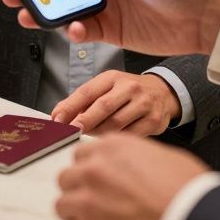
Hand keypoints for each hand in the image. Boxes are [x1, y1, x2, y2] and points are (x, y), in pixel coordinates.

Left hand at [52, 70, 179, 135]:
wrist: (162, 93)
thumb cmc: (127, 92)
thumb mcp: (105, 88)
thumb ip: (81, 101)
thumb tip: (57, 115)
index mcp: (112, 78)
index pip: (87, 91)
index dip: (70, 107)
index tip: (58, 120)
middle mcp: (129, 88)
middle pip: (103, 107)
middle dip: (84, 121)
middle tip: (71, 132)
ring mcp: (144, 104)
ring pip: (116, 123)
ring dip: (99, 133)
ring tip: (90, 136)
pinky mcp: (153, 120)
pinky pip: (130, 135)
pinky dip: (117, 140)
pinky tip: (110, 141)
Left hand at [56, 135, 210, 219]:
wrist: (192, 217)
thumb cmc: (185, 189)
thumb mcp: (158, 155)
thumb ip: (130, 157)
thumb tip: (124, 166)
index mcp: (111, 147)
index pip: (81, 154)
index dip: (89, 168)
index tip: (95, 178)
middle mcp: (94, 170)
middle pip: (67, 178)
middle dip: (80, 189)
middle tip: (97, 200)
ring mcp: (87, 200)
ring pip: (64, 205)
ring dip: (78, 212)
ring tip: (99, 219)